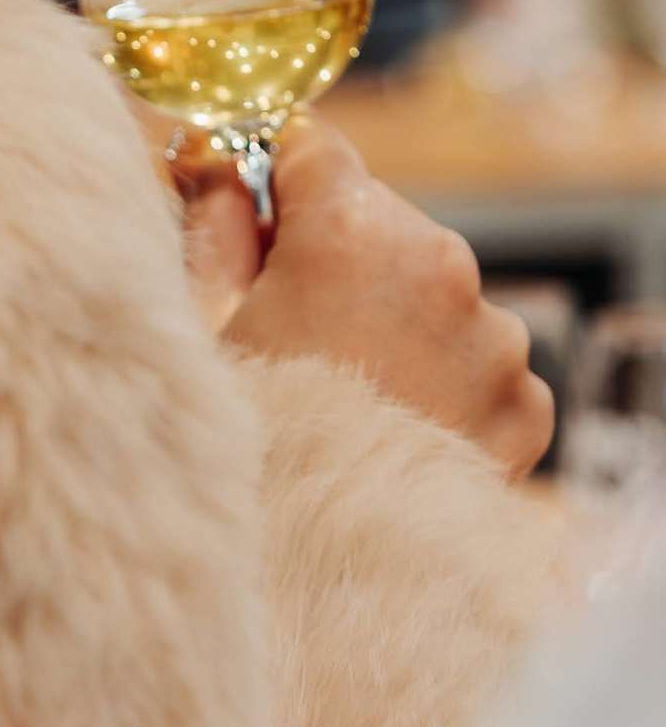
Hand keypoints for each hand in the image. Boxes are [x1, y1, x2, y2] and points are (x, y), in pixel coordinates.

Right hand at [223, 117, 553, 478]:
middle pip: (378, 220)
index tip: (256, 220)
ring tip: (346, 392)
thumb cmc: (248, 446)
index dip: (275, 182)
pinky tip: (394, 427)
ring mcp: (493, 338)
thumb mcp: (202, 322)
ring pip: (434, 292)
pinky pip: (477, 361)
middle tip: (292, 326)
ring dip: (396, 317)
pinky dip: (442, 381)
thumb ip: (215, 224)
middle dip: (338, 255)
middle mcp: (440, 266)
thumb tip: (219, 171)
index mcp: (351, 229)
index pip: (313, 148)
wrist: (323, 578)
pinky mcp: (524, 403)